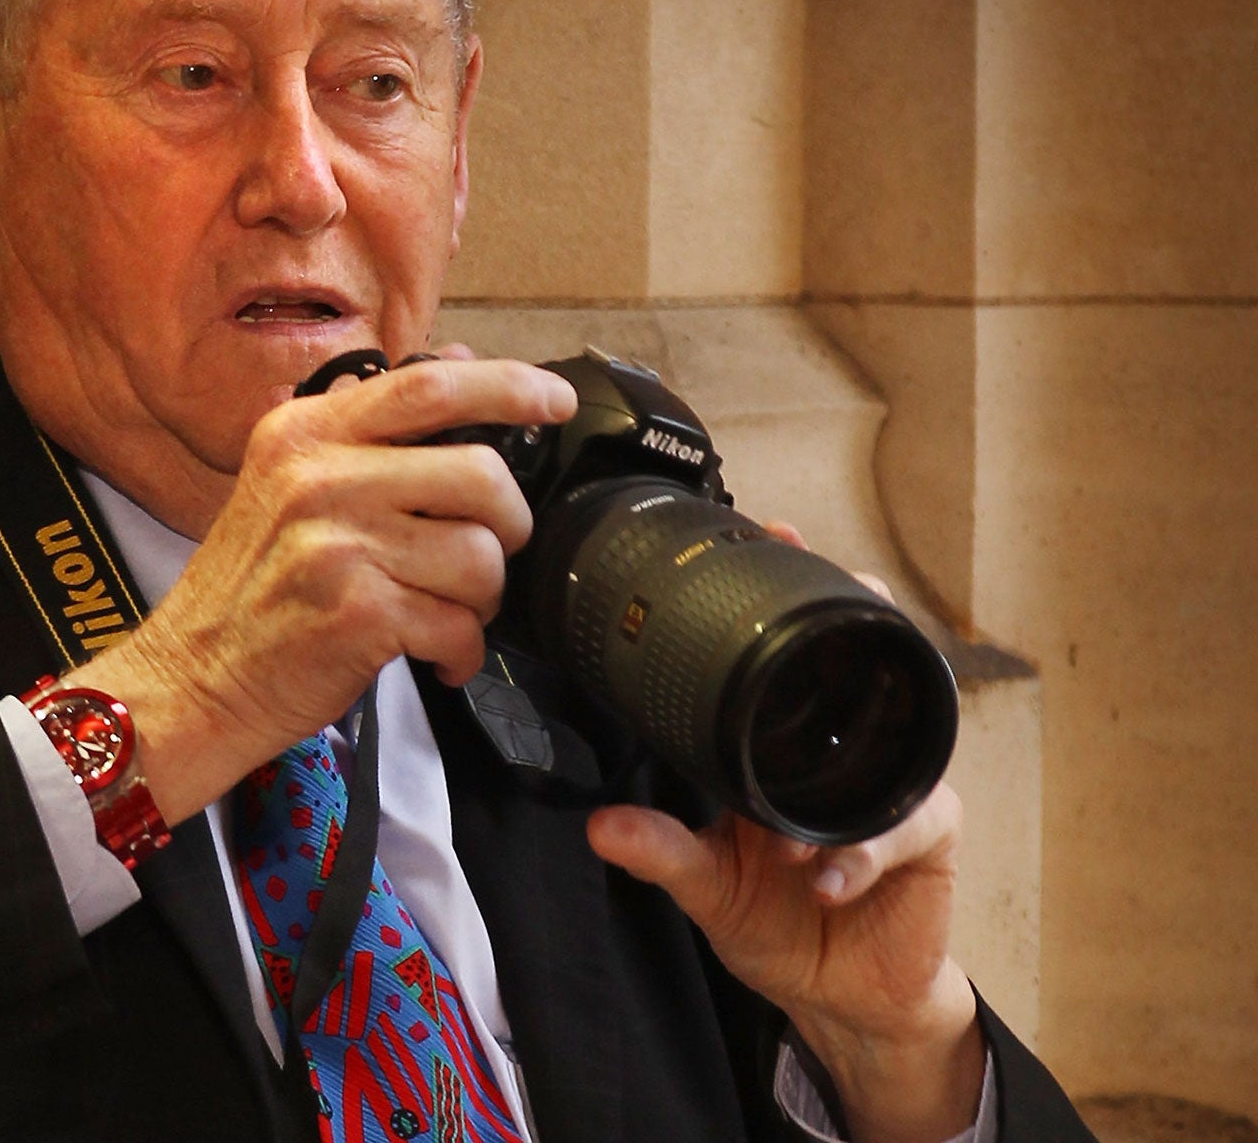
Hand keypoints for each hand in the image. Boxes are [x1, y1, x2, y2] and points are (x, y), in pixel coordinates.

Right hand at [83, 354, 575, 822]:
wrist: (192, 679)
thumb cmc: (250, 587)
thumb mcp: (285, 481)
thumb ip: (366, 425)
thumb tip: (457, 358)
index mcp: (306, 433)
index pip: (429, 385)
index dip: (509, 386)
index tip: (555, 401)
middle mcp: (320, 477)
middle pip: (478, 472)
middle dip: (508, 522)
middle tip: (487, 550)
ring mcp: (339, 544)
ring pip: (480, 555)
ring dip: (484, 597)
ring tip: (450, 612)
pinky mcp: (358, 613)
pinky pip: (459, 624)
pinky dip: (462, 651)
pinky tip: (437, 657)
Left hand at [587, 526, 983, 1142]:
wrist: (840, 993)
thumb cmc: (779, 919)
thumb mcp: (707, 884)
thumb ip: (662, 850)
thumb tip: (600, 827)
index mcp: (784, 746)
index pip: (792, 655)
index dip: (788, 594)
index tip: (770, 536)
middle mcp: (843, 754)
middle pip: (865, 670)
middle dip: (857, 627)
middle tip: (842, 599)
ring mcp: (892, 791)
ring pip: (888, 750)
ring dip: (839, 785)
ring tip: (789, 835)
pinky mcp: (928, 839)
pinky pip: (900, 831)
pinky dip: (858, 856)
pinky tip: (826, 879)